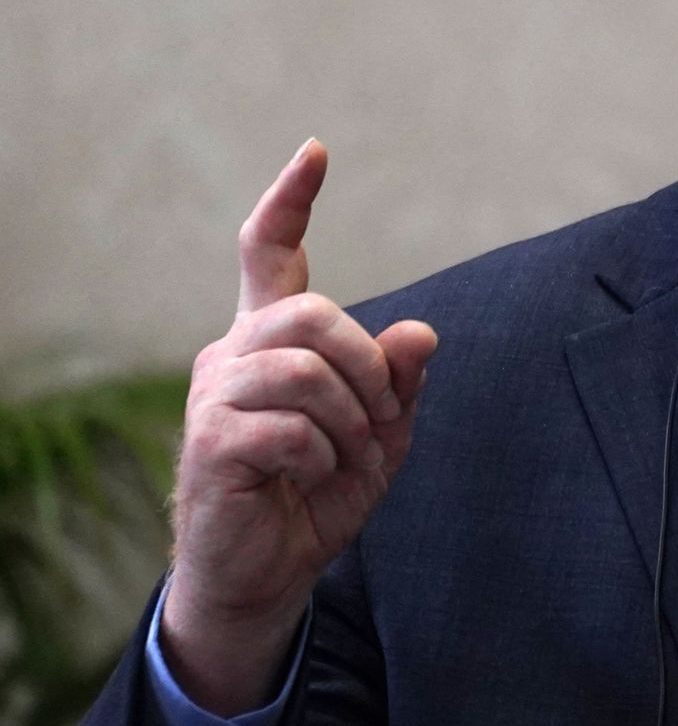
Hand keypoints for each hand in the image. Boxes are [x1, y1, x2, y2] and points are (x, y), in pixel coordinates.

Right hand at [162, 139, 437, 714]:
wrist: (267, 572)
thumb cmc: (318, 493)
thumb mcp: (381, 435)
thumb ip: (400, 383)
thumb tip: (421, 333)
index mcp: (271, 338)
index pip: (270, 251)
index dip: (291, 200)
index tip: (316, 152)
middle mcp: (234, 352)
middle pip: (309, 309)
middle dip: (366, 361)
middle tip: (381, 415)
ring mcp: (214, 394)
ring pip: (302, 367)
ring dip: (350, 417)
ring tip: (351, 456)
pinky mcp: (209, 441)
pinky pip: (289, 427)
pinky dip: (324, 455)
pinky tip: (316, 477)